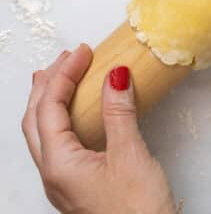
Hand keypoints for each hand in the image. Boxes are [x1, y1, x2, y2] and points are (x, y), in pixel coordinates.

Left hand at [22, 44, 176, 213]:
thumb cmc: (137, 212)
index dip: (63, 74)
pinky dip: (63, 119)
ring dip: (51, 101)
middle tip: (68, 58)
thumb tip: (114, 75)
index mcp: (59, 165)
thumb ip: (118, 112)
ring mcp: (63, 183)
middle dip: (47, 85)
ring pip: (43, 134)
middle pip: (34, 120)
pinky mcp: (77, 187)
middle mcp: (53, 175)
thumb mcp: (130, 155)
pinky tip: (82, 113)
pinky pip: (58, 144)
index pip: (48, 108)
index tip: (83, 51)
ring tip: (66, 77)